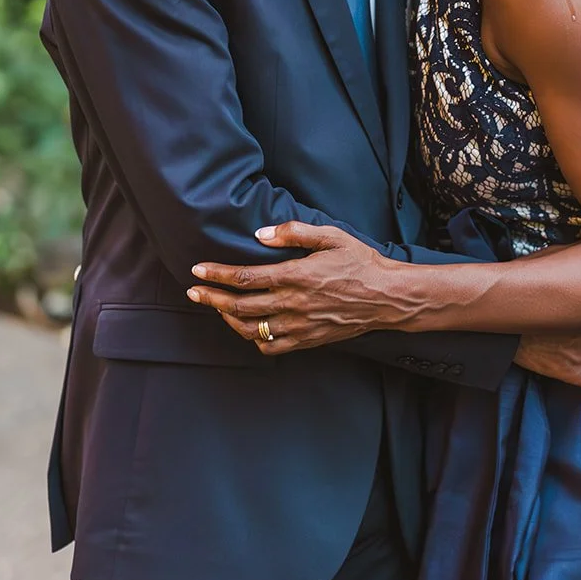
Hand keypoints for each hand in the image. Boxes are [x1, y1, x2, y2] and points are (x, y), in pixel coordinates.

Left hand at [186, 222, 401, 354]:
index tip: (198, 270)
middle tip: (193, 291)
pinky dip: (254, 339)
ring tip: (218, 308)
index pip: (245, 278)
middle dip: (211, 298)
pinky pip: (272, 346)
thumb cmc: (361, 262)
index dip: (218, 275)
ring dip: (229, 319)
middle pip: (240, 306)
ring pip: (252, 329)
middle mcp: (293, 304)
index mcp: (296, 276)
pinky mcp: (308, 340)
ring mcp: (299, 325)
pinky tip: (249, 327)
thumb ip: (294, 232)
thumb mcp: (331, 236)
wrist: (388, 297)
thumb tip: (261, 234)